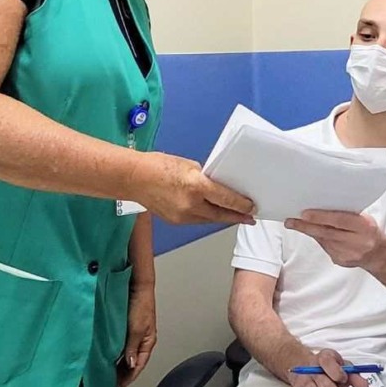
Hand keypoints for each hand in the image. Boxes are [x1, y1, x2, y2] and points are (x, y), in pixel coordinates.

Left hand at [117, 284, 156, 386]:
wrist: (136, 286)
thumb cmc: (141, 304)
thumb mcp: (137, 329)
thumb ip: (132, 348)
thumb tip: (131, 364)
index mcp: (148, 342)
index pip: (139, 365)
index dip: (129, 377)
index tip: (119, 386)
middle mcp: (141, 339)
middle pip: (133, 362)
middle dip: (123, 373)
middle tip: (112, 383)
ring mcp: (133, 334)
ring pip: (126, 354)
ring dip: (118, 363)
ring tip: (108, 372)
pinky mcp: (125, 327)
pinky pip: (120, 345)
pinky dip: (114, 352)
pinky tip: (106, 355)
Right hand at [132, 152, 254, 225]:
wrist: (134, 178)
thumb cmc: (158, 166)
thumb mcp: (189, 165)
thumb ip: (205, 177)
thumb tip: (217, 185)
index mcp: (196, 185)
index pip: (226, 199)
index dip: (242, 205)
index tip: (252, 207)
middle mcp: (190, 204)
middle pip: (221, 214)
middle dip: (237, 217)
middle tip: (250, 218)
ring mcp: (182, 215)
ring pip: (209, 220)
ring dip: (223, 218)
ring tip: (235, 217)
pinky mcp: (176, 221)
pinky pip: (197, 221)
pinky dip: (207, 217)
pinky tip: (214, 214)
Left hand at [285, 210, 385, 268]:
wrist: (378, 254)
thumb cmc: (368, 230)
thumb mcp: (364, 219)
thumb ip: (346, 214)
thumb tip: (320, 207)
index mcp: (365, 227)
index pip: (340, 220)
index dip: (321, 217)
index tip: (304, 213)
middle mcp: (358, 242)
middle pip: (327, 233)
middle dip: (306, 226)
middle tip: (291, 221)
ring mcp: (349, 254)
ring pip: (324, 241)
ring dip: (308, 232)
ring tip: (294, 224)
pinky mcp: (341, 261)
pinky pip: (325, 248)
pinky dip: (318, 239)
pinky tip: (312, 232)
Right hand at [288, 348, 370, 386]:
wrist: (305, 367)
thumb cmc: (328, 369)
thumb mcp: (343, 367)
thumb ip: (355, 376)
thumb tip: (364, 385)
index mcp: (324, 357)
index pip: (327, 362)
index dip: (338, 373)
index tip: (344, 379)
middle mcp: (310, 368)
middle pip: (324, 385)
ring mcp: (302, 380)